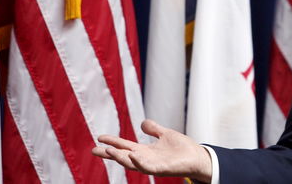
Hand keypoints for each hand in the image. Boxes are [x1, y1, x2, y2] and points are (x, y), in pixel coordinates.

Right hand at [92, 119, 212, 181]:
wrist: (198, 157)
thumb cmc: (183, 148)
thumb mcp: (165, 134)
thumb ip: (153, 129)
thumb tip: (142, 123)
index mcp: (146, 150)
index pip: (125, 146)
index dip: (113, 142)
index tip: (99, 137)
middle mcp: (146, 159)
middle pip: (123, 156)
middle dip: (109, 153)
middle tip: (93, 150)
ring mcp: (152, 165)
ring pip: (131, 163)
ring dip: (120, 158)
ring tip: (108, 151)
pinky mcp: (161, 169)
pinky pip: (147, 167)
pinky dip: (139, 162)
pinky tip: (132, 156)